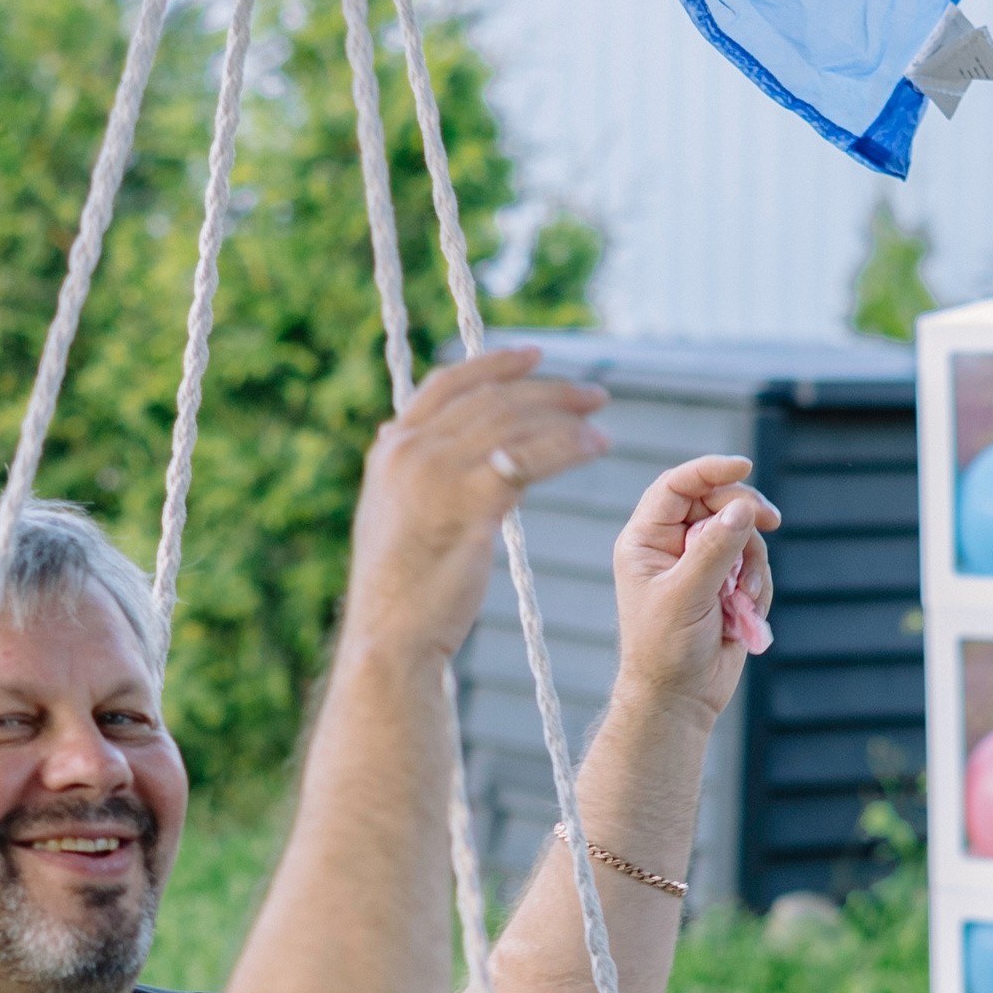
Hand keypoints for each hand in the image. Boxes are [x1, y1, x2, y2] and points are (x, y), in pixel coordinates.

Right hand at [341, 348, 607, 664]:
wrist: (390, 636)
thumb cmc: (400, 589)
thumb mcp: (395, 513)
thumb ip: (409, 471)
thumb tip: (402, 432)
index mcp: (391, 448)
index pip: (448, 383)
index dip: (494, 364)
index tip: (533, 356)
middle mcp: (410, 450)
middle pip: (492, 398)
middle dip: (547, 390)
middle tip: (593, 395)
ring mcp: (437, 472)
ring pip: (516, 423)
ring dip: (566, 417)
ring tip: (602, 423)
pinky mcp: (469, 502)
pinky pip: (531, 458)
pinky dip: (568, 445)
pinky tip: (594, 447)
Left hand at [611, 456, 777, 726]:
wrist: (680, 699)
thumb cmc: (666, 650)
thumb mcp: (687, 595)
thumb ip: (715, 548)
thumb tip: (742, 507)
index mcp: (646, 540)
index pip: (677, 486)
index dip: (710, 470)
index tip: (745, 467)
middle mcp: (672, 546)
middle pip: (717, 502)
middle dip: (744, 516)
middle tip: (769, 524)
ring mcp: (701, 564)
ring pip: (743, 534)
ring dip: (753, 563)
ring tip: (743, 599)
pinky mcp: (725, 585)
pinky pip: (755, 564)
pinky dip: (757, 586)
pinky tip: (745, 614)